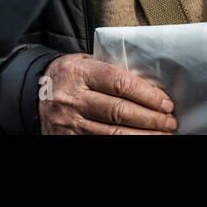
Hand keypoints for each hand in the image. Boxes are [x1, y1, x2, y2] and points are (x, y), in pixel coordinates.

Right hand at [39, 53, 176, 134]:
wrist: (36, 92)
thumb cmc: (70, 75)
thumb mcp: (84, 63)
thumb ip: (110, 70)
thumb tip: (151, 85)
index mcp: (79, 73)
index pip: (120, 83)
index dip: (147, 94)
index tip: (166, 103)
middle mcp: (72, 98)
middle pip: (119, 111)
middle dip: (150, 118)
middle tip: (170, 122)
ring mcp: (69, 123)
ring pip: (113, 134)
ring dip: (143, 136)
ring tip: (163, 135)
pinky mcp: (68, 140)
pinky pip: (100, 144)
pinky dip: (125, 144)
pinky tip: (141, 141)